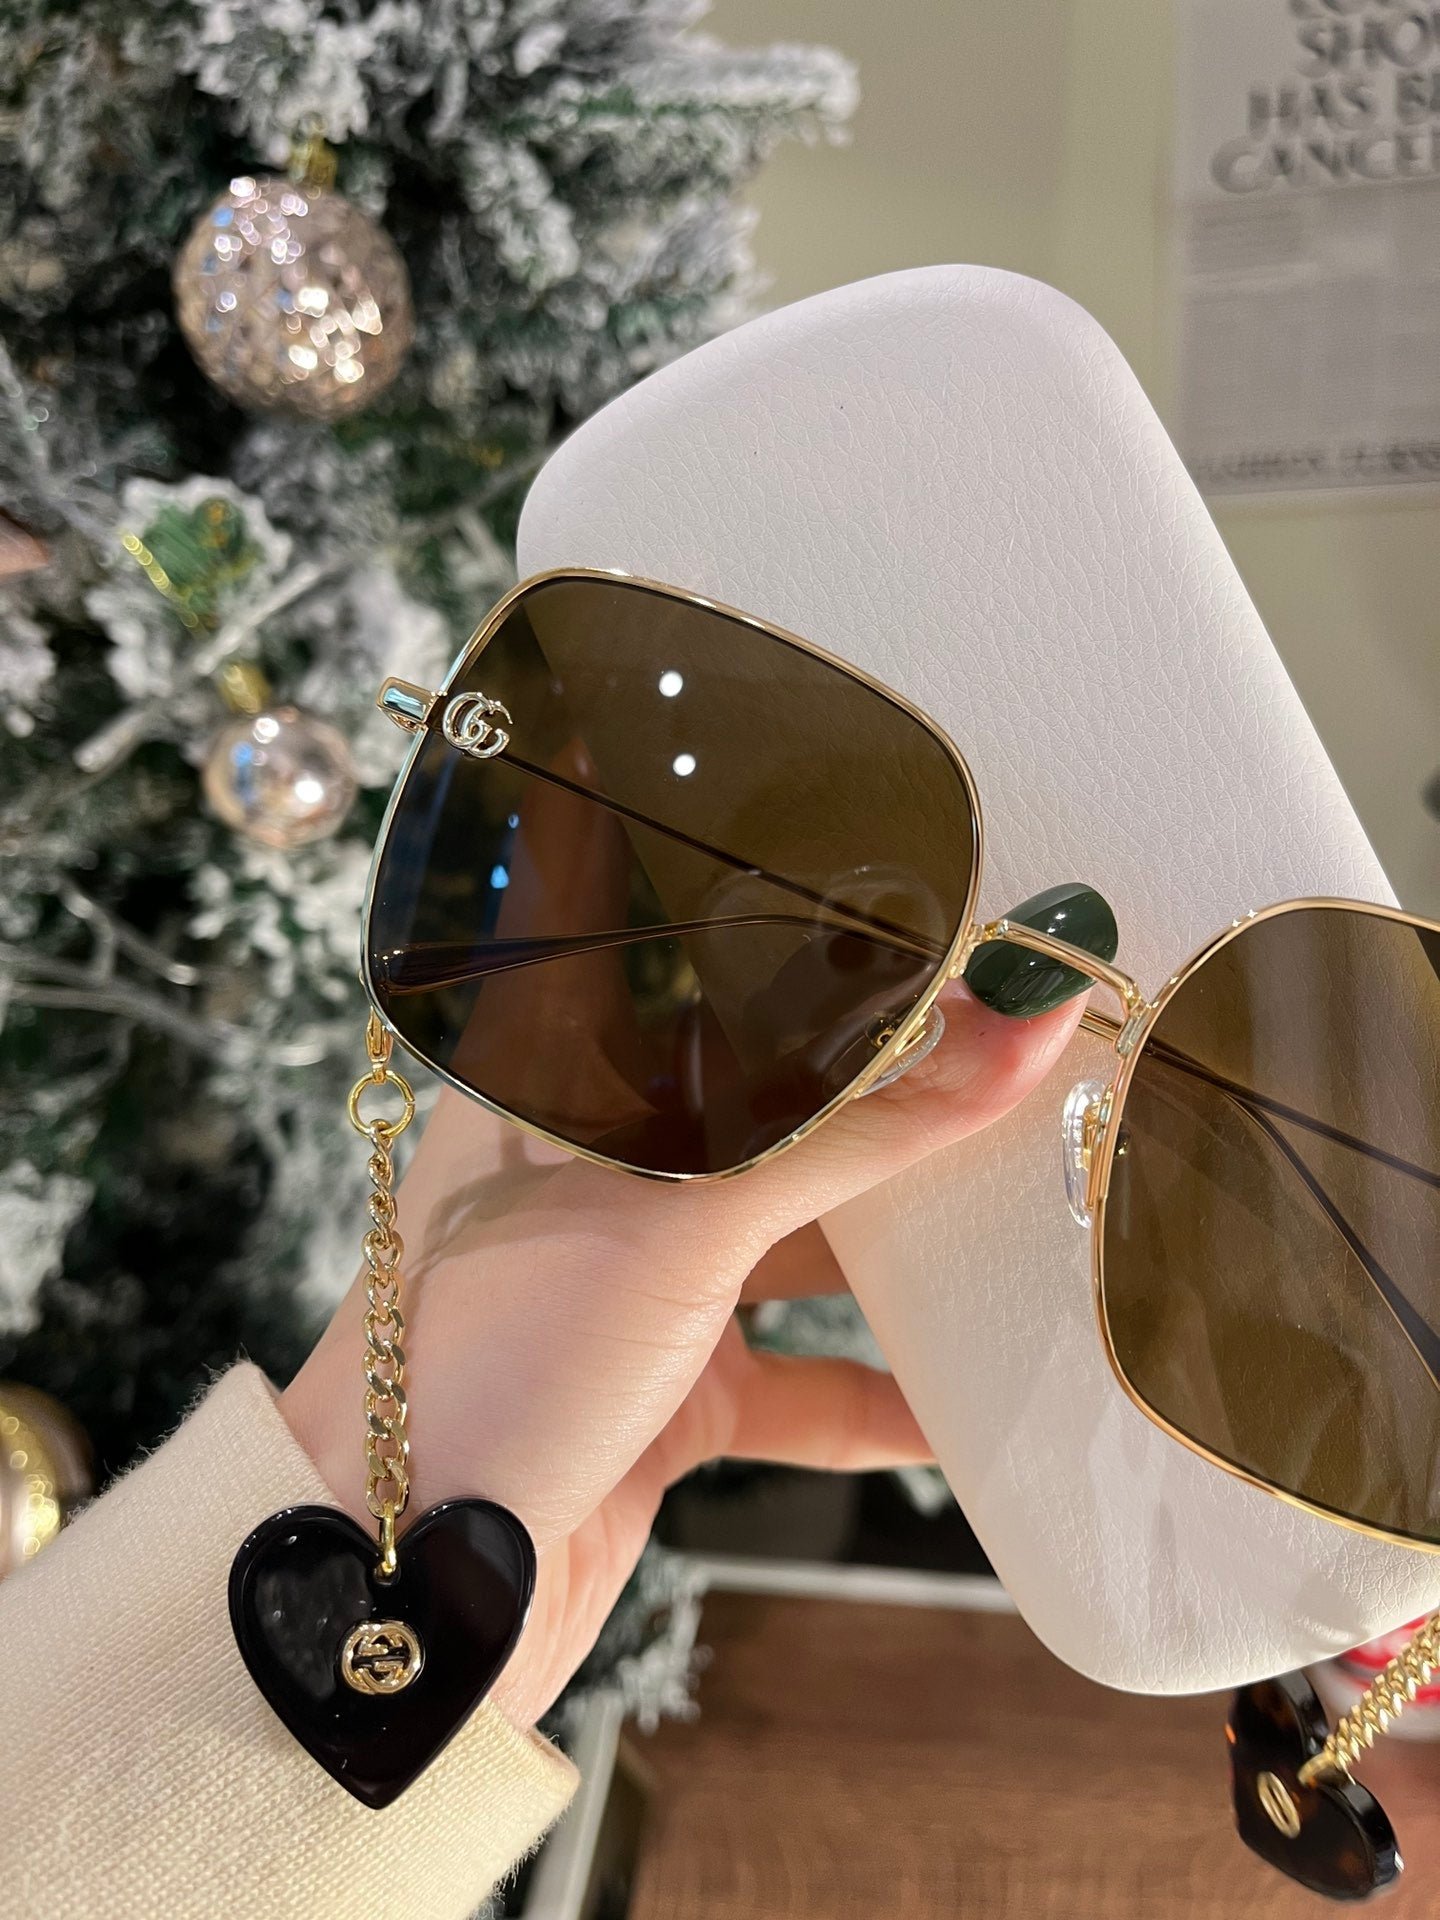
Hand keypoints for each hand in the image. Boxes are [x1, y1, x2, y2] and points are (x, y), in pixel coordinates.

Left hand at [280, 979, 1082, 1728]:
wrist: (402, 1592)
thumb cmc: (493, 1357)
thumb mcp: (686, 1219)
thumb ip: (857, 1126)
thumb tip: (1015, 1015)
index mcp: (562, 1080)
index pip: (731, 988)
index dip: (852, 970)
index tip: (980, 957)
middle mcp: (597, 1172)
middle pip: (778, 1117)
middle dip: (897, 1114)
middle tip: (1032, 1086)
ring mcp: (629, 1286)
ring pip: (797, 1249)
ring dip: (900, 1256)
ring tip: (1024, 1225)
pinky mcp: (663, 1397)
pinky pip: (797, 1382)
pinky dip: (876, 1393)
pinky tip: (965, 1400)